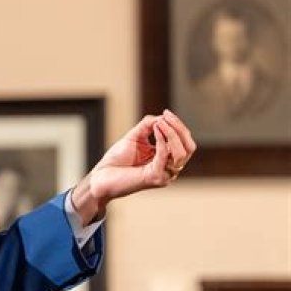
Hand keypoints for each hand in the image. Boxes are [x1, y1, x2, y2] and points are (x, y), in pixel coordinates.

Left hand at [72, 110, 195, 223]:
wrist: (101, 176)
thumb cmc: (116, 159)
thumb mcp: (135, 137)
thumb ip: (148, 125)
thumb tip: (162, 117)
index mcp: (167, 160)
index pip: (185, 143)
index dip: (178, 126)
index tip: (166, 112)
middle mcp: (169, 169)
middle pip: (189, 148)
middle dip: (179, 129)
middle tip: (166, 116)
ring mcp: (164, 175)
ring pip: (181, 153)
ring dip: (171, 134)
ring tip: (159, 123)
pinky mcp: (155, 178)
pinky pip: (165, 156)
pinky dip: (161, 140)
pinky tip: (155, 130)